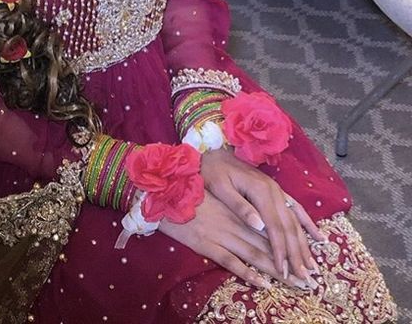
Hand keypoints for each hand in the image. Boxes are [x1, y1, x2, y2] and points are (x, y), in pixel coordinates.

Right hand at [157, 190, 302, 290]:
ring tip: (296, 283)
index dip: (292, 246)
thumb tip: (265, 223)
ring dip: (277, 270)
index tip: (309, 262)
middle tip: (311, 280)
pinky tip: (263, 282)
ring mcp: (220, 233)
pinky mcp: (206, 244)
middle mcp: (234, 221)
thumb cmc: (193, 191)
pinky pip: (230, 260)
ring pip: (255, 253)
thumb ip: (242, 208)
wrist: (164, 193)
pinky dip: (248, 272)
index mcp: (240, 208)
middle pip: (268, 244)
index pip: (272, 228)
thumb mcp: (220, 194)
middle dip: (291, 263)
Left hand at [200, 147, 324, 286]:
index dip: (280, 251)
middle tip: (305, 278)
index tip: (284, 271)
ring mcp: (277, 190)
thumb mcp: (221, 188)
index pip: (274, 227)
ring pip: (296, 221)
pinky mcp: (276, 191)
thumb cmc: (213, 171)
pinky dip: (309, 225)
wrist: (213, 152)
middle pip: (289, 227)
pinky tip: (319, 238)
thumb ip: (240, 206)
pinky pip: (297, 209)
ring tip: (313, 266)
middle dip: (297, 254)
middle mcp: (274, 191)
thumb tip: (259, 226)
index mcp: (260, 191)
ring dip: (305, 244)